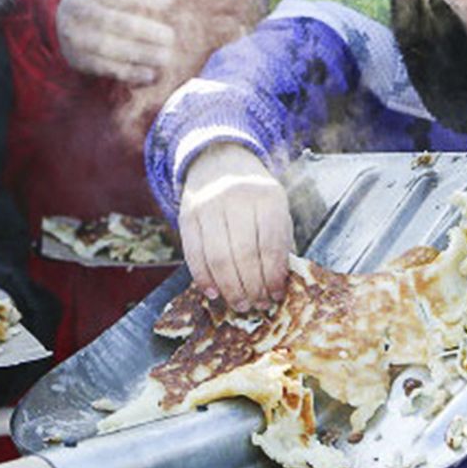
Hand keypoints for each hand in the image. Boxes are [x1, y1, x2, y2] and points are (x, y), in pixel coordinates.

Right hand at [56, 0, 176, 85]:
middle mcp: (81, 15)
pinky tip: (150, 74)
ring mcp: (77, 39)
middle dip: (145, 30)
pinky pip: (105, 68)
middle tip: (170, 37)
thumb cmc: (98, 4)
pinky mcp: (80, 61)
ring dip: (140, 53)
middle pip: (114, 22)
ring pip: (109, 47)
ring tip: (165, 57)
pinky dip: (129, 72)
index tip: (168, 2)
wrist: (59, 24)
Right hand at [178, 144, 292, 312]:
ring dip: (228, 288)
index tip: (275, 296)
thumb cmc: (255, 196)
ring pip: (217, 257)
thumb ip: (278, 242)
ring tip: (238, 304)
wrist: (220, 161)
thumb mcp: (275, 209)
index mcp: (268, 196)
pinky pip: (194, 253)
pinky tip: (213, 293)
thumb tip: (277, 285)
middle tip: (256, 306)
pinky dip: (203, 278)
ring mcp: (209, 205)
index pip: (270, 244)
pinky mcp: (187, 214)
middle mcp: (237, 198)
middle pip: (243, 254)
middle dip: (251, 286)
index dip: (273, 276)